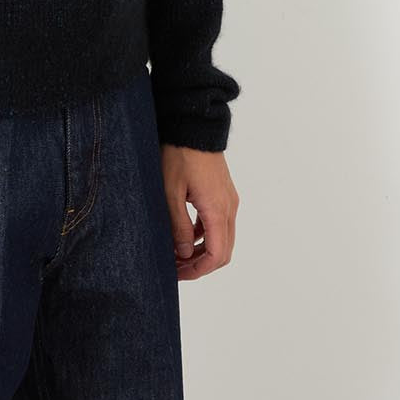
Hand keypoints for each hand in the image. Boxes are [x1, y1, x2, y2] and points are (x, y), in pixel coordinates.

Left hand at [160, 146, 238, 280]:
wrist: (193, 125)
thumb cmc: (179, 154)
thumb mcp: (171, 192)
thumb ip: (178, 226)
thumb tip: (184, 254)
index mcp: (217, 210)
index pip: (217, 255)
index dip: (199, 270)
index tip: (178, 274)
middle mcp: (228, 207)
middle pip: (222, 251)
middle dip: (199, 264)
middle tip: (174, 268)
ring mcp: (228, 199)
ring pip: (221, 238)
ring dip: (201, 250)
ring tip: (175, 254)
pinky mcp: (222, 193)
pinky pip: (217, 223)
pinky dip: (203, 235)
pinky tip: (182, 235)